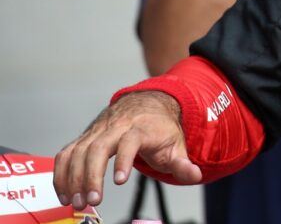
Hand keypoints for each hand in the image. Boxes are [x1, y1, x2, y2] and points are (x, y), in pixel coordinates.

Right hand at [53, 91, 201, 209]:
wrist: (147, 103)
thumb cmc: (160, 128)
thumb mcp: (176, 144)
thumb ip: (183, 163)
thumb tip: (194, 175)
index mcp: (140, 128)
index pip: (130, 141)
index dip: (124, 160)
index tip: (120, 181)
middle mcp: (116, 127)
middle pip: (98, 147)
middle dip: (91, 176)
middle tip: (92, 201)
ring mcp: (97, 131)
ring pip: (78, 151)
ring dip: (72, 178)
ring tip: (76, 202)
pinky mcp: (85, 137)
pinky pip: (66, 153)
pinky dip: (61, 172)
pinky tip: (64, 192)